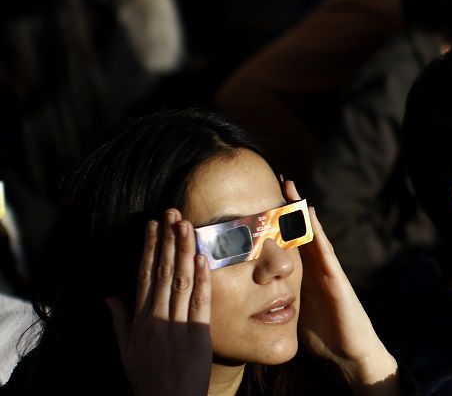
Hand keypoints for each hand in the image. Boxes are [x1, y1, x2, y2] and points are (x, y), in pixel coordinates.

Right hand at [107, 209, 211, 395]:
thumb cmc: (148, 379)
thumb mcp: (126, 351)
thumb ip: (120, 321)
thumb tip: (109, 296)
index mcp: (140, 321)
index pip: (144, 276)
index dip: (149, 249)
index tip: (153, 225)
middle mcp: (156, 320)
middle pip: (163, 272)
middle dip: (166, 240)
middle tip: (171, 212)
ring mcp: (177, 327)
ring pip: (181, 281)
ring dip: (184, 250)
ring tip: (186, 224)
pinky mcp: (198, 335)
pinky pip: (200, 302)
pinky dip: (202, 279)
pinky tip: (203, 257)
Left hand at [285, 181, 397, 393]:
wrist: (350, 353)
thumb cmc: (326, 335)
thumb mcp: (297, 311)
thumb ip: (283, 297)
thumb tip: (260, 295)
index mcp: (306, 274)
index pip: (291, 242)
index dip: (280, 221)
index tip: (266, 199)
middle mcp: (318, 268)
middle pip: (303, 231)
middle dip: (292, 207)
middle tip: (280, 179)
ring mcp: (329, 271)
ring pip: (314, 235)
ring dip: (303, 212)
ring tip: (292, 189)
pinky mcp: (337, 280)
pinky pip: (325, 252)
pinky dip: (317, 233)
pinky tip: (309, 216)